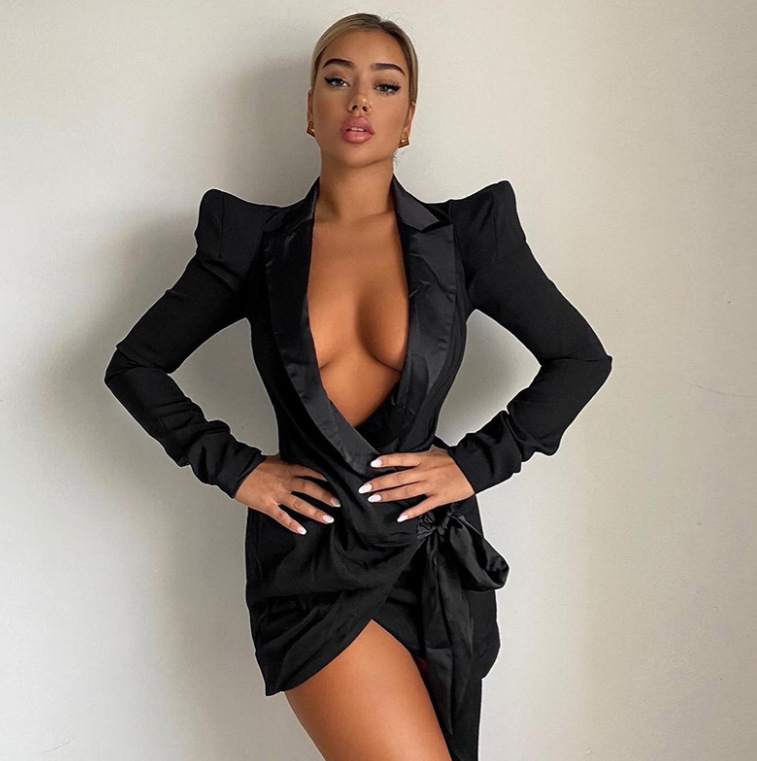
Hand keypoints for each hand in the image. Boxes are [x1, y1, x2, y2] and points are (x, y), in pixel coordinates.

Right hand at [233, 453, 340, 534]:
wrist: (235, 471)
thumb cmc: (254, 466)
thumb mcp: (275, 459)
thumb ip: (289, 462)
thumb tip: (300, 460)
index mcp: (287, 469)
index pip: (310, 472)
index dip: (324, 478)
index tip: (337, 483)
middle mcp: (285, 482)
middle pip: (308, 488)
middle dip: (324, 496)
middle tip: (337, 503)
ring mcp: (276, 494)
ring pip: (299, 504)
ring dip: (314, 512)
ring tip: (327, 518)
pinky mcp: (267, 505)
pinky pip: (282, 517)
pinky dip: (292, 524)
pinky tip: (302, 530)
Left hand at [358, 445, 474, 521]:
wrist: (474, 468)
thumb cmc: (456, 460)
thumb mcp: (435, 453)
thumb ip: (420, 458)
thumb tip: (406, 460)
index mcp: (423, 459)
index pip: (401, 459)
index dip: (386, 460)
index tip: (373, 463)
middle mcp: (424, 472)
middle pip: (398, 477)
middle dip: (379, 483)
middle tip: (365, 487)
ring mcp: (431, 485)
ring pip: (405, 491)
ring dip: (388, 495)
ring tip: (374, 498)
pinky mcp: (438, 497)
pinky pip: (422, 506)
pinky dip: (411, 512)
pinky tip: (400, 517)